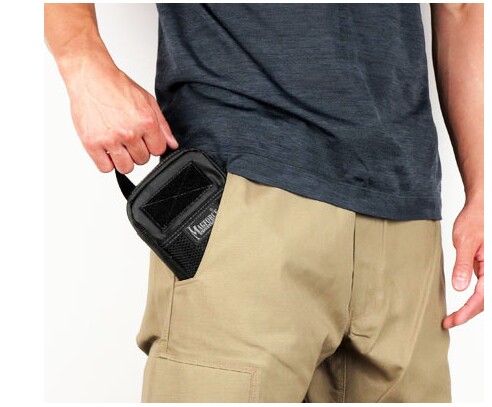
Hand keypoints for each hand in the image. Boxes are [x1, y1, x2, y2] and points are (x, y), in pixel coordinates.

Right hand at [63, 55, 177, 173]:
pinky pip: (105, 168)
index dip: (152, 145)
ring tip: (118, 145)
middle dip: (137, 151)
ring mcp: (110, 139)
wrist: (90, 76)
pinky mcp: (91, 143)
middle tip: (128, 138)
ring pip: (126, 168)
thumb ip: (162, 125)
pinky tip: (106, 149)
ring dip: (123, 160)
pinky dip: (107, 162)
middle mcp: (129, 132)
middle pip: (142, 160)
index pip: (158, 151)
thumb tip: (172, 145)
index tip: (144, 139)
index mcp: (146, 122)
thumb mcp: (148, 101)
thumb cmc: (117, 87)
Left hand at [442, 199, 483, 328]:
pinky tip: (461, 302)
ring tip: (453, 317)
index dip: (467, 312)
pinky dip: (473, 297)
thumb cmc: (476, 219)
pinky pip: (483, 286)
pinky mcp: (486, 267)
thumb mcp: (464, 242)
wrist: (481, 206)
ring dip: (471, 308)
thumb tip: (459, 288)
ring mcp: (490, 269)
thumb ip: (463, 265)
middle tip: (449, 322)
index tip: (452, 321)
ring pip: (485, 295)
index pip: (482, 297)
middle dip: (468, 314)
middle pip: (485, 300)